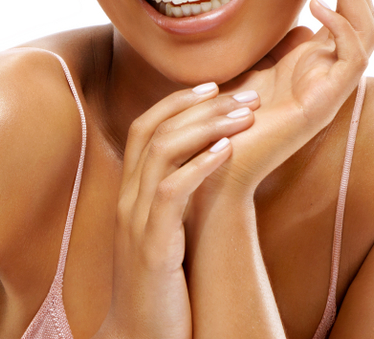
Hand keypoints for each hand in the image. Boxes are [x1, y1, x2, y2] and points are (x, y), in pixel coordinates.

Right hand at [97, 83, 260, 338]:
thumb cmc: (161, 289)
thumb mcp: (166, 235)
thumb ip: (176, 202)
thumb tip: (208, 170)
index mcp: (131, 195)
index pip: (144, 129)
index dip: (177, 102)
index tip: (214, 85)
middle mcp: (128, 201)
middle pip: (153, 131)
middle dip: (199, 105)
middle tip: (244, 93)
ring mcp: (136, 223)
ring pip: (161, 153)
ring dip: (205, 127)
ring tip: (245, 116)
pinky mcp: (152, 248)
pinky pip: (171, 194)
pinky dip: (199, 167)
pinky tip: (228, 152)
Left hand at [197, 0, 373, 199]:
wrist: (220, 161)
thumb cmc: (232, 114)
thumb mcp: (255, 59)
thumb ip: (276, 38)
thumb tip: (294, 14)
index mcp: (321, 57)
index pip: (347, 2)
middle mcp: (334, 70)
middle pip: (364, 8)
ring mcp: (334, 87)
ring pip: (367, 28)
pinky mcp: (327, 104)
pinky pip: (352, 60)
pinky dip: (342, 28)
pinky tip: (319, 6)